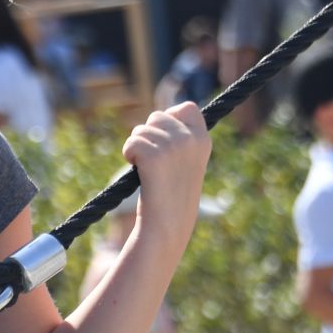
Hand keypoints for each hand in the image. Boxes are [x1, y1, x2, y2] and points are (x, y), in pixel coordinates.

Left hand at [121, 102, 210, 243]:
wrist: (167, 224)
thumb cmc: (174, 197)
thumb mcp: (187, 163)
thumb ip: (179, 139)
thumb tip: (159, 117)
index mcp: (203, 140)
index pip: (187, 108)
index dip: (171, 117)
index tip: (164, 136)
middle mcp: (190, 139)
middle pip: (158, 116)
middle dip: (149, 135)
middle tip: (154, 162)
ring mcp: (172, 146)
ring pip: (141, 129)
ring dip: (137, 147)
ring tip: (148, 171)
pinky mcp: (153, 155)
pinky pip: (131, 142)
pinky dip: (129, 155)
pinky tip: (139, 172)